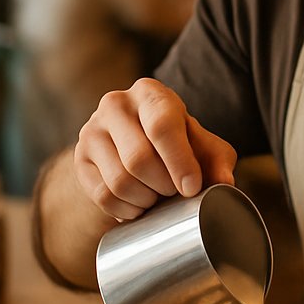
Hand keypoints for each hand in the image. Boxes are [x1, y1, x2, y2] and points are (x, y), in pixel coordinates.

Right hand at [73, 78, 236, 220]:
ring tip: (158, 197)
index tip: (191, 188)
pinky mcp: (79, 158)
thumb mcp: (204, 145)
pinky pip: (102, 196)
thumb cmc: (179, 143)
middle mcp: (115, 104)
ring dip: (145, 200)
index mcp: (149, 93)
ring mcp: (91, 131)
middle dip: (162, 186)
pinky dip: (125, 210)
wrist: (139, 144)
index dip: (179, 162)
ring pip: (119, 181)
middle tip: (174, 192)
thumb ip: (217, 161)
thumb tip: (224, 183)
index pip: (161, 126)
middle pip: (138, 159)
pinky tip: (139, 205)